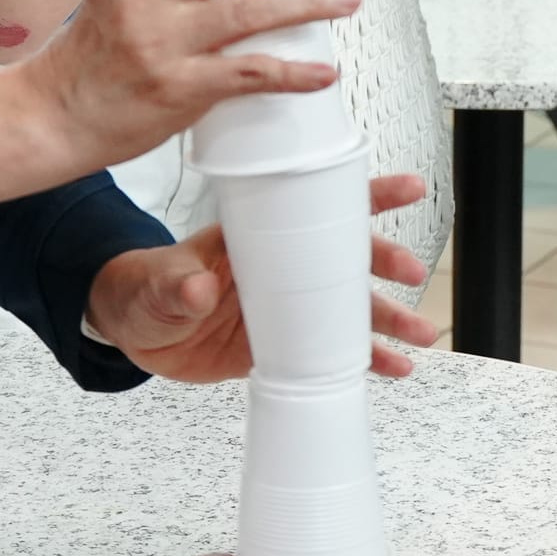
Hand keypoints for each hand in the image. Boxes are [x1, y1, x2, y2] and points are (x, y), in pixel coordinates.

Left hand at [89, 176, 437, 381]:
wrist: (135, 330)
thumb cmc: (147, 287)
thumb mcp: (158, 281)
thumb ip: (178, 284)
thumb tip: (198, 288)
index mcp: (258, 235)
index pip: (318, 204)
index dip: (365, 196)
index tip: (406, 188)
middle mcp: (283, 267)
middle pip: (347, 257)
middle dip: (386, 262)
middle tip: (411, 272)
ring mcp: (288, 306)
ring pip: (350, 309)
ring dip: (389, 318)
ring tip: (420, 334)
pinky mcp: (285, 345)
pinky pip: (334, 351)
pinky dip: (365, 359)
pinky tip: (392, 367)